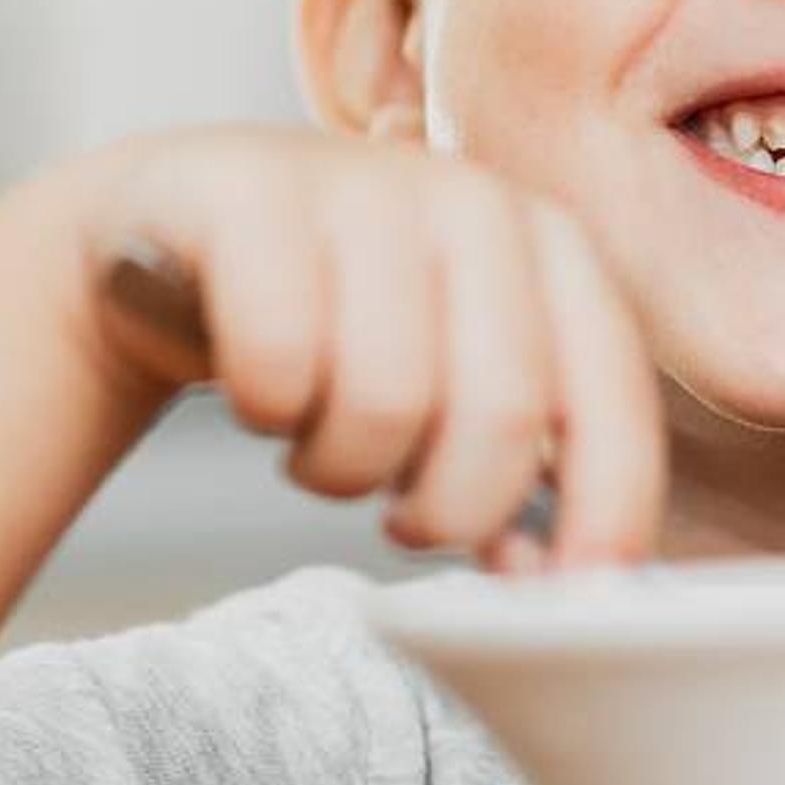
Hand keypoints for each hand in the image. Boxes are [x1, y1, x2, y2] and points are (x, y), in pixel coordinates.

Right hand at [68, 123, 663, 575]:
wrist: (171, 232)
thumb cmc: (334, 325)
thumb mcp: (452, 374)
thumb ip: (527, 460)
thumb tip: (569, 575)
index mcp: (552, 245)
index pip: (613, 398)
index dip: (606, 510)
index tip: (567, 600)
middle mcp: (473, 200)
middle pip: (502, 415)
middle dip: (448, 509)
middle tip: (404, 517)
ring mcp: (362, 185)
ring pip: (385, 403)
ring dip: (340, 466)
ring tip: (321, 439)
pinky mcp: (250, 195)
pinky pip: (279, 364)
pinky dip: (265, 408)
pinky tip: (261, 388)